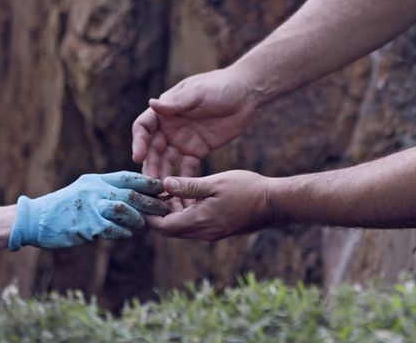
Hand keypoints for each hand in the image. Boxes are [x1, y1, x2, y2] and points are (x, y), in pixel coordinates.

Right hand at [7, 172, 166, 249]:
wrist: (35, 219)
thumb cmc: (63, 207)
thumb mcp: (85, 190)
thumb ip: (105, 191)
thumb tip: (133, 197)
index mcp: (96, 180)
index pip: (128, 177)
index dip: (148, 183)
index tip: (162, 188)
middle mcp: (95, 191)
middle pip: (131, 194)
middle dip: (151, 202)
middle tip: (164, 208)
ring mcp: (90, 208)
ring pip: (125, 210)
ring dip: (138, 219)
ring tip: (144, 225)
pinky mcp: (86, 227)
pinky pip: (113, 229)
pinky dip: (124, 233)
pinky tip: (128, 234)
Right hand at [132, 67, 258, 181]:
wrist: (246, 94)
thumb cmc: (220, 86)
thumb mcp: (198, 92)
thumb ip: (177, 102)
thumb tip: (151, 103)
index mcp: (165, 110)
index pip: (144, 127)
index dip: (139, 141)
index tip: (138, 156)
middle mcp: (170, 127)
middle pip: (153, 149)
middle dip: (150, 165)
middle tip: (149, 183)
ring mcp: (183, 140)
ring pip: (167, 161)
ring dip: (162, 176)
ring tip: (161, 192)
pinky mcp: (198, 151)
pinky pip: (186, 168)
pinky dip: (183, 181)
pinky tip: (180, 194)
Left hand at [146, 171, 273, 241]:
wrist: (274, 203)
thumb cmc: (247, 189)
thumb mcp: (215, 183)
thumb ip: (188, 185)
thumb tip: (164, 184)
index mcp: (199, 222)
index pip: (163, 226)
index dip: (149, 214)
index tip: (142, 198)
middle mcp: (202, 233)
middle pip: (170, 228)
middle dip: (159, 211)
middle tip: (152, 191)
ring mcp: (211, 233)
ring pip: (182, 226)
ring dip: (173, 210)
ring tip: (168, 189)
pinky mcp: (218, 229)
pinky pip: (194, 224)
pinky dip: (186, 211)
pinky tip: (187, 193)